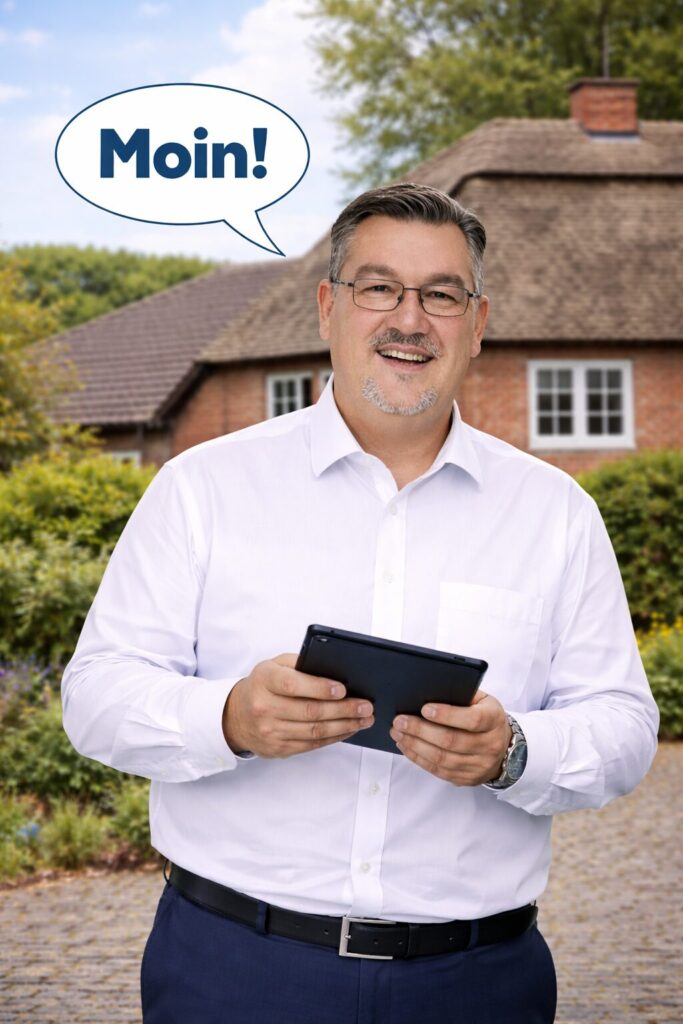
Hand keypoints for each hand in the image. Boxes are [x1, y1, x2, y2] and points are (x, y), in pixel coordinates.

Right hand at [222, 653, 373, 757]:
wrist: (236, 716)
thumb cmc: (263, 685)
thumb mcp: (275, 665)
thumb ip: (300, 664)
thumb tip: (335, 671)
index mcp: (265, 680)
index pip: (293, 685)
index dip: (320, 688)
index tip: (343, 689)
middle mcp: (264, 707)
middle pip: (309, 711)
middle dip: (343, 709)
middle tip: (365, 706)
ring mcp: (270, 731)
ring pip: (314, 731)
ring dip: (344, 726)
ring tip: (364, 719)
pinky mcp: (277, 748)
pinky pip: (311, 745)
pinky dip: (334, 738)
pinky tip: (348, 729)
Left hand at [389, 691, 510, 785]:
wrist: (505, 746)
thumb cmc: (486, 715)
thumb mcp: (482, 700)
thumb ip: (462, 694)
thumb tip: (429, 690)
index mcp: (494, 720)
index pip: (472, 719)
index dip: (447, 714)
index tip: (424, 708)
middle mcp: (490, 745)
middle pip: (452, 741)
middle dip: (421, 730)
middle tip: (400, 721)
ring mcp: (480, 765)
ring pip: (442, 759)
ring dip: (415, 746)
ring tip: (398, 733)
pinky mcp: (467, 778)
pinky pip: (439, 771)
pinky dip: (419, 758)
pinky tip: (406, 746)